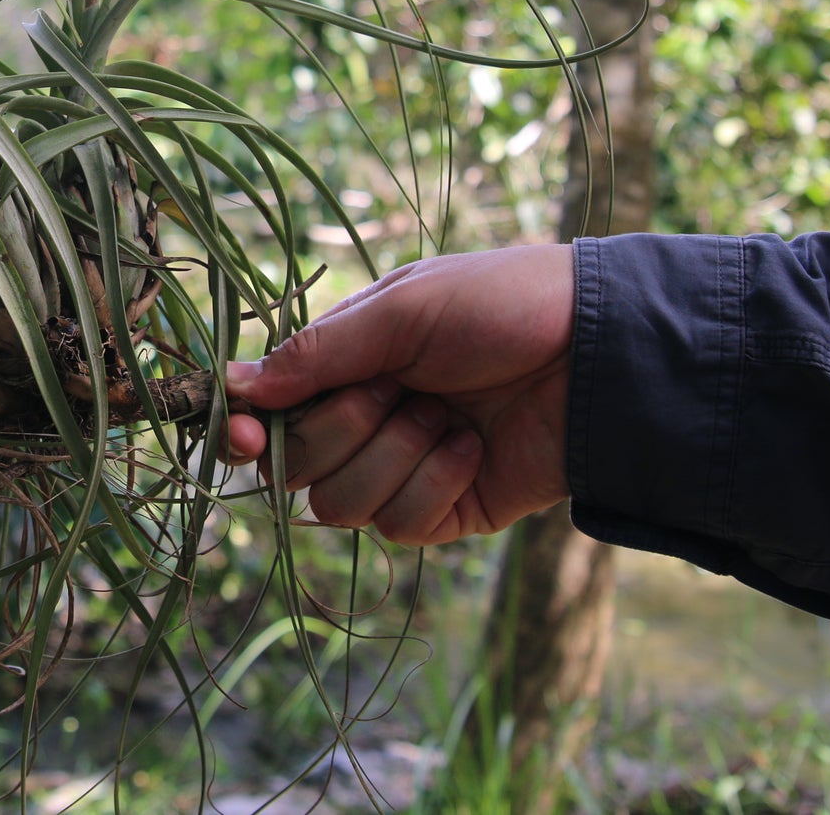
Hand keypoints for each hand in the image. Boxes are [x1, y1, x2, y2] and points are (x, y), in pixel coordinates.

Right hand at [223, 244, 574, 545]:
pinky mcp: (447, 512)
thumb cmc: (500, 305)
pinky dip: (434, 481)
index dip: (246, 429)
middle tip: (396, 388)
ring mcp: (405, 469)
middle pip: (298, 465)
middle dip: (342, 428)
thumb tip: (232, 386)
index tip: (242, 434)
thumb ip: (315, 352)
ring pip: (341, 506)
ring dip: (393, 455)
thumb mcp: (402, 309)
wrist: (596, 353)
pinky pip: (400, 524)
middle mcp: (366, 420)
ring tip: (447, 415)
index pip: (268, 412)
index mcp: (346, 363)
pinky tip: (473, 447)